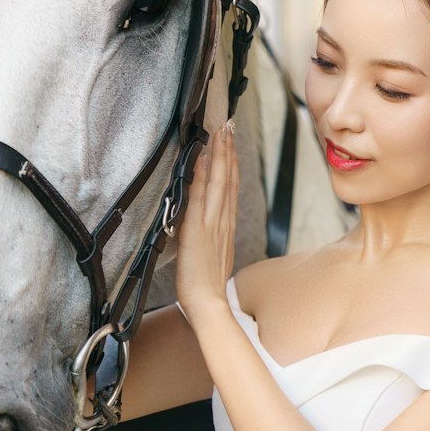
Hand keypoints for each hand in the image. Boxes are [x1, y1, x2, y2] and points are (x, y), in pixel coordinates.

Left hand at [176, 121, 238, 326]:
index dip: (232, 162)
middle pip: (228, 178)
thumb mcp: (216, 255)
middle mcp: (222, 220)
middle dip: (228, 149)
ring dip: (219, 154)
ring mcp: (211, 223)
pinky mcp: (196, 229)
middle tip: (229, 125)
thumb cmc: (207, 286)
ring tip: (220, 131)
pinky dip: (203, 176)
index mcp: (226, 226)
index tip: (232, 141)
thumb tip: (212, 224)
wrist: (208, 305)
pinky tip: (202, 158)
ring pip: (218, 182)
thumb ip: (215, 237)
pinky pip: (200, 196)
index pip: (232, 187)